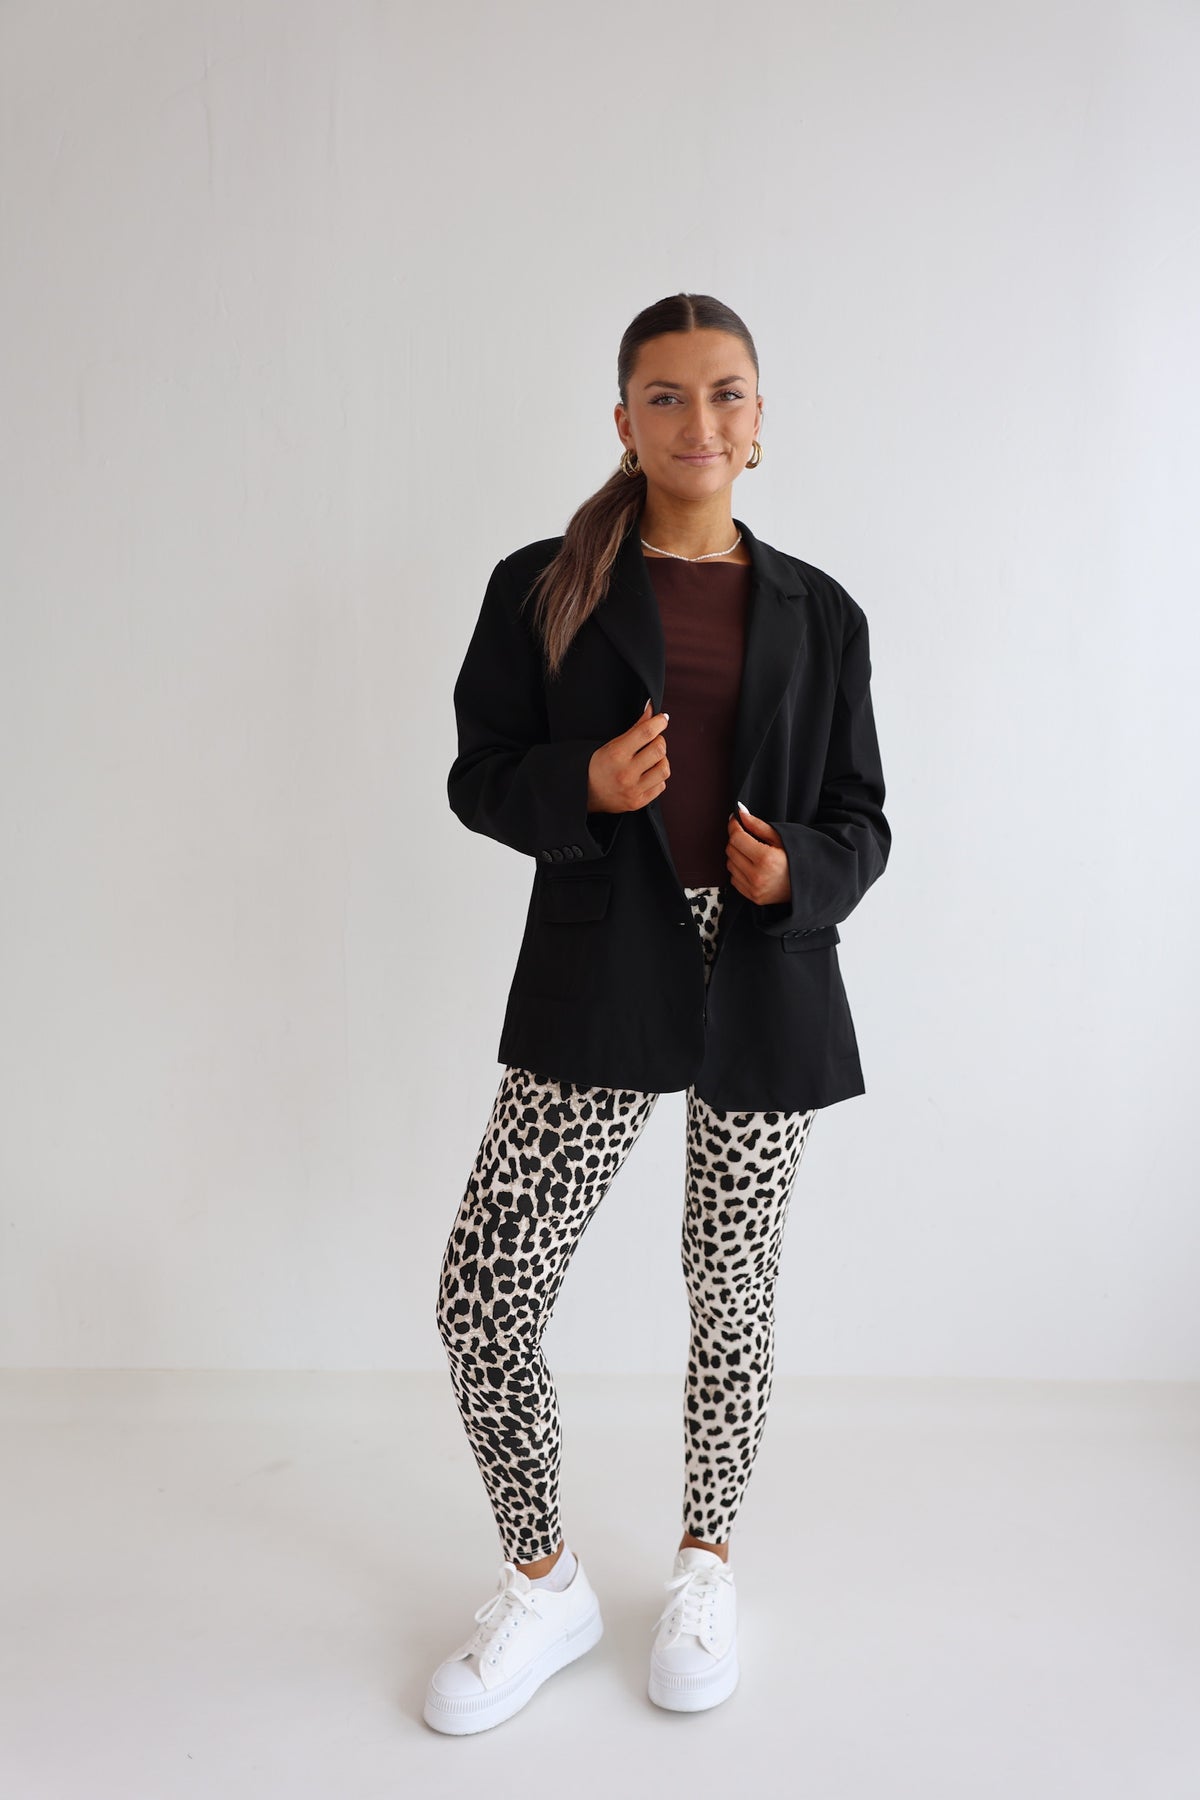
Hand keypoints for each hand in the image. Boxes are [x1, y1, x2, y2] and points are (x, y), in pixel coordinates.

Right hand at [587, 698, 669, 812]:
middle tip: (652, 742)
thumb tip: (652, 711)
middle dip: (660, 741)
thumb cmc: (597, 766)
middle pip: (659, 749)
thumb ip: (635, 728)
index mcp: (616, 754)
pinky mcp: (638, 802)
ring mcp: (633, 789)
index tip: (662, 720)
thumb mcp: (612, 744)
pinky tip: (648, 774)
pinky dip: (658, 777)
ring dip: (662, 761)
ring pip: (664, 769)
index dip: (659, 722)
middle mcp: (625, 773)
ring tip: (652, 760)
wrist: (585, 794)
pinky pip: (661, 785)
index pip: (646, 732)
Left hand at [726, 803, 791, 904]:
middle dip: (737, 839)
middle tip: (748, 836)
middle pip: (731, 850)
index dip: (734, 825)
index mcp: (766, 859)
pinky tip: (752, 867)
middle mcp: (757, 876)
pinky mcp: (752, 897)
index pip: (737, 838)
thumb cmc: (797, 859)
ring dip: (737, 855)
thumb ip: (758, 825)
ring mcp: (754, 889)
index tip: (736, 819)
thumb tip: (740, 812)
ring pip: (730, 864)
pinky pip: (734, 879)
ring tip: (753, 853)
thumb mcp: (781, 838)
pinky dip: (739, 870)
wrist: (807, 885)